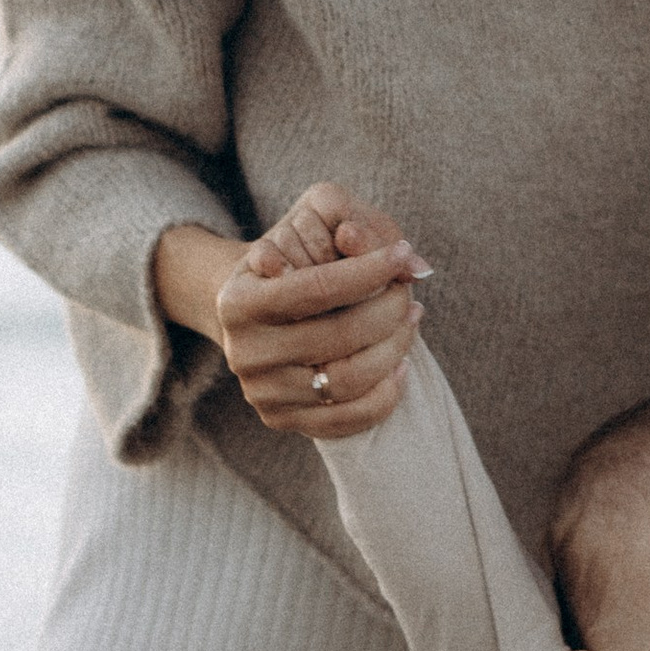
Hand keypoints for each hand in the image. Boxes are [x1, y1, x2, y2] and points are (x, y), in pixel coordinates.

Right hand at [156, 185, 426, 440]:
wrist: (257, 316)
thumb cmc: (293, 267)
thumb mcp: (309, 234)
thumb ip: (355, 231)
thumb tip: (409, 262)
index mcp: (239, 300)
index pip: (316, 287)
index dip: (368, 270)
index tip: (402, 253)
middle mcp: (244, 351)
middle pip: (338, 335)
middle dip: (387, 309)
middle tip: (407, 293)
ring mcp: (262, 392)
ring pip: (348, 380)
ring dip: (394, 349)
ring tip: (410, 320)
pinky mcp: (282, 419)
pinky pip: (348, 419)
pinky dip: (386, 393)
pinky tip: (400, 365)